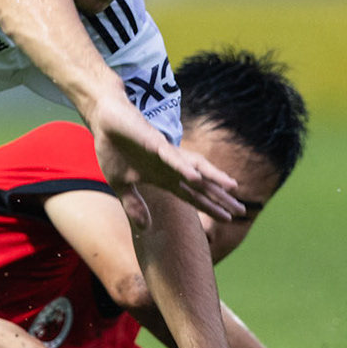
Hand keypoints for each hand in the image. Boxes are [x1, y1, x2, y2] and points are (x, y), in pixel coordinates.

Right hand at [89, 92, 241, 224]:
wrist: (104, 120)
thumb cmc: (114, 149)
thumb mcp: (121, 185)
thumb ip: (134, 205)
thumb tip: (145, 227)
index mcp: (163, 177)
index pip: (193, 195)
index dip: (210, 206)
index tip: (229, 218)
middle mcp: (170, 166)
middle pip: (201, 184)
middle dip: (220, 197)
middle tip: (242, 210)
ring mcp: (164, 153)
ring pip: (194, 166)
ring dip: (212, 177)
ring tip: (231, 187)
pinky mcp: (153, 141)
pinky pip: (171, 156)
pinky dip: (183, 166)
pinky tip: (196, 177)